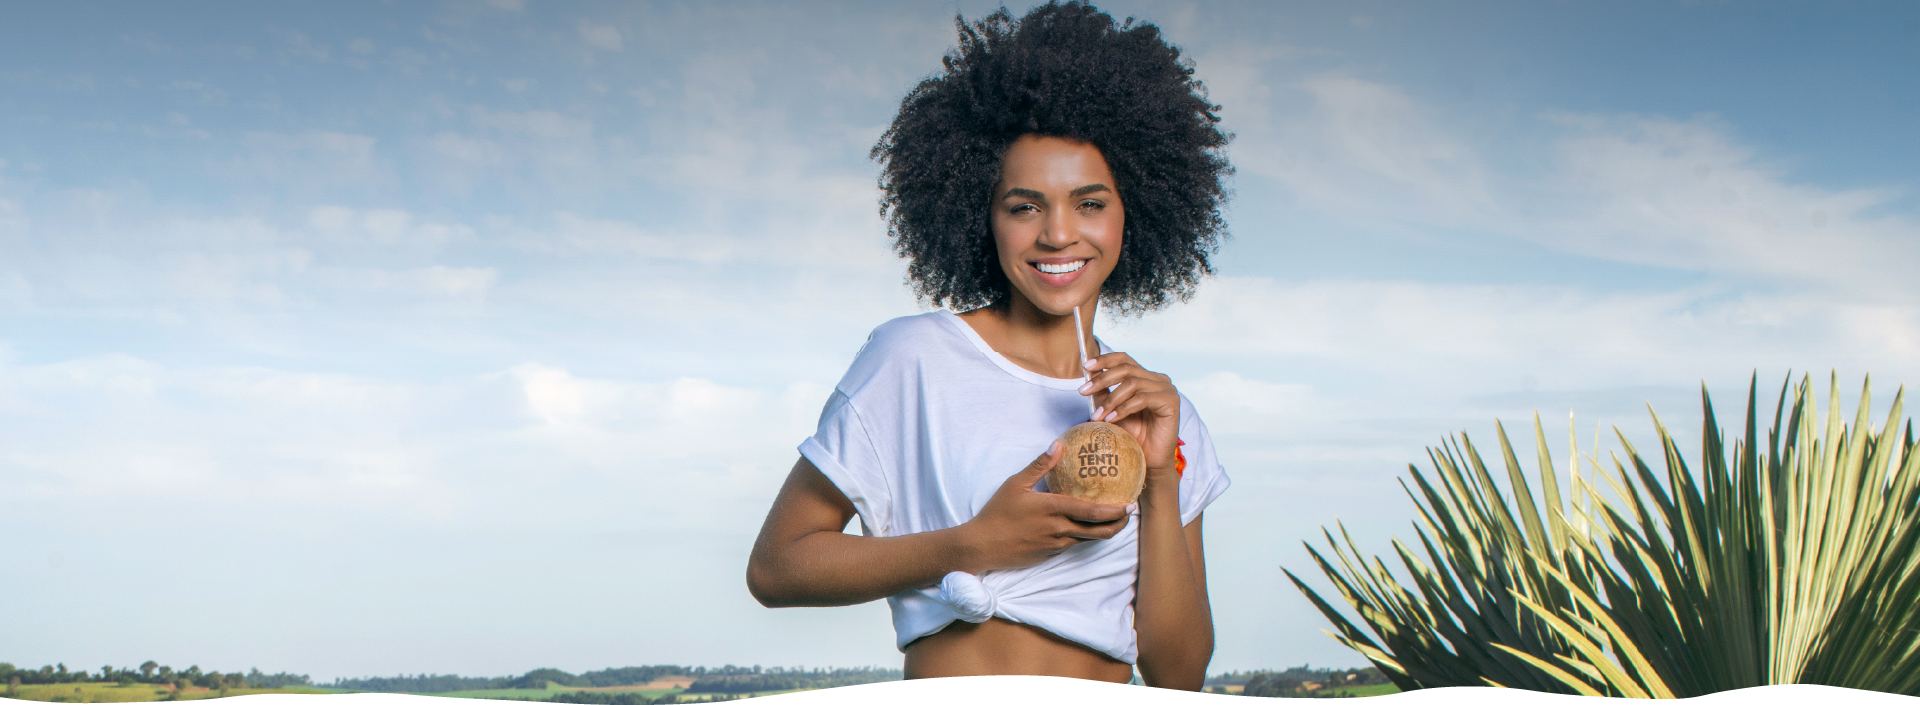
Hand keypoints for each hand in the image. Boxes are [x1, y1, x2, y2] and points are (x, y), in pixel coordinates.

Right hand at [957, 441, 1131, 571]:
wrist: (981, 546)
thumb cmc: (997, 513)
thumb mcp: (1015, 484)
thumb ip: (1039, 465)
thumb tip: (1058, 445)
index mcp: (1052, 509)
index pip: (1091, 511)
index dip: (1113, 510)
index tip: (1129, 504)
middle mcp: (1058, 529)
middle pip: (1098, 531)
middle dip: (1118, 524)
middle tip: (1130, 514)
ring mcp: (1055, 544)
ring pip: (1088, 539)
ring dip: (1104, 531)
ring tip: (1115, 519)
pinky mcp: (1050, 554)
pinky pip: (1074, 544)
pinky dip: (1085, 535)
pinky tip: (1088, 526)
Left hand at [1081, 352, 1180, 479]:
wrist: (1149, 460)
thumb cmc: (1133, 436)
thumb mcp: (1113, 410)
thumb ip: (1104, 393)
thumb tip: (1088, 375)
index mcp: (1145, 377)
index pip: (1124, 359)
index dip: (1105, 360)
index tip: (1086, 366)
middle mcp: (1158, 379)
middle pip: (1126, 369)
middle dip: (1102, 379)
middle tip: (1083, 391)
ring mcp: (1166, 389)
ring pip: (1132, 383)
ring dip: (1111, 399)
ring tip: (1098, 415)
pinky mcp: (1171, 401)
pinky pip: (1142, 398)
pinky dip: (1123, 408)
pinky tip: (1112, 419)